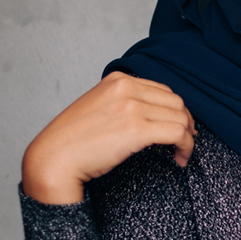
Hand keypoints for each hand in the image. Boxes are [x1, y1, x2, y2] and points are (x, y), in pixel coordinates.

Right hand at [21, 72, 195, 204]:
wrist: (52, 159)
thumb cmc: (73, 141)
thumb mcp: (99, 107)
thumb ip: (124, 102)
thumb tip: (155, 112)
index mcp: (118, 80)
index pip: (163, 90)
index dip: (176, 111)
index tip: (178, 127)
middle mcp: (126, 88)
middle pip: (176, 102)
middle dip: (185, 123)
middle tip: (184, 141)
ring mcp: (132, 106)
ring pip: (181, 118)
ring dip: (188, 137)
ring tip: (181, 152)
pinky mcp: (137, 128)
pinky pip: (178, 134)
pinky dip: (186, 147)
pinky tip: (180, 159)